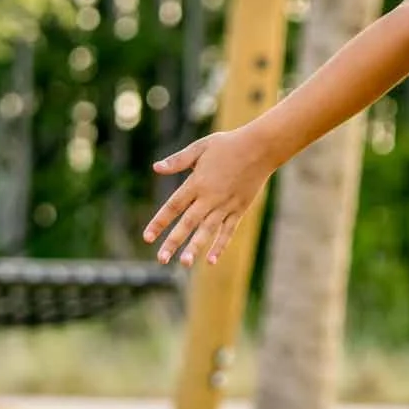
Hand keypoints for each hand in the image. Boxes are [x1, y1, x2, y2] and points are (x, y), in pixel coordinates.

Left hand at [145, 128, 276, 266]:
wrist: (261, 147)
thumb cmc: (228, 144)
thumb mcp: (200, 148)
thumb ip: (178, 160)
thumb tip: (155, 168)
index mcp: (197, 182)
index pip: (173, 206)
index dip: (159, 222)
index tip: (147, 237)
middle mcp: (210, 197)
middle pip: (188, 223)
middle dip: (173, 241)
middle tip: (161, 259)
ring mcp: (226, 205)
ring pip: (207, 230)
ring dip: (195, 247)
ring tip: (184, 264)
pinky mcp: (239, 209)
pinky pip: (228, 230)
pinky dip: (220, 245)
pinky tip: (211, 260)